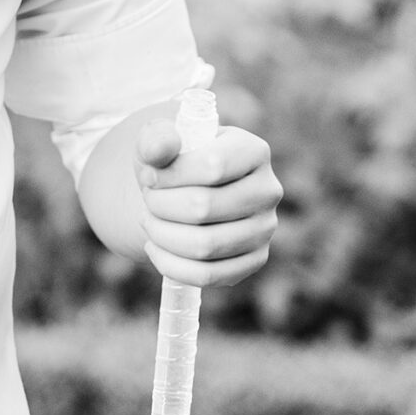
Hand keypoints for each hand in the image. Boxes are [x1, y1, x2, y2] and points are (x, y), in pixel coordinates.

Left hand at [135, 118, 281, 287]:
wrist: (182, 191)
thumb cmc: (172, 160)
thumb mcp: (159, 139)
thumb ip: (157, 138)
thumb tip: (162, 149)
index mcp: (253, 150)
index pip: (212, 166)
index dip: (170, 175)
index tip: (148, 176)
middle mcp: (268, 190)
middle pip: (204, 207)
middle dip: (160, 205)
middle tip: (147, 200)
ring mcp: (265, 229)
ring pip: (205, 245)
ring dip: (162, 235)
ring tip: (148, 221)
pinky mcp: (255, 260)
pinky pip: (209, 275)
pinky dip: (171, 265)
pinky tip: (155, 247)